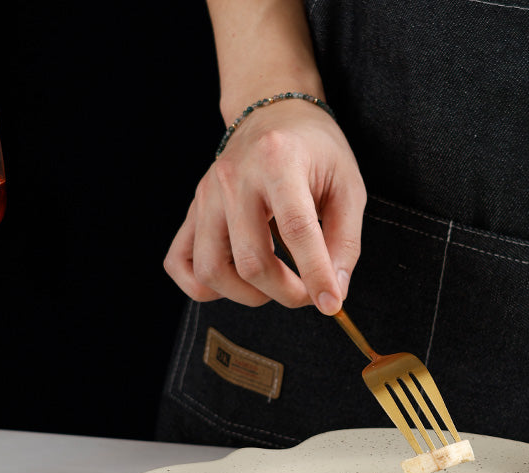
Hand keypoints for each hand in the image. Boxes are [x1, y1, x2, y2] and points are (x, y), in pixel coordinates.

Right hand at [164, 99, 366, 313]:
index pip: (296, 230)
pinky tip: (238, 280)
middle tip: (309, 291)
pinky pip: (180, 264)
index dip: (316, 274)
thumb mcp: (348, 187)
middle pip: (251, 261)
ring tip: (275, 284)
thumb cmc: (316, 151)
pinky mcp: (192, 212)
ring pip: (212, 271)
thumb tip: (334, 292)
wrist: (273, 113)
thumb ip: (345, 242)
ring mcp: (205, 196)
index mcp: (278, 161)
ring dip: (248, 295)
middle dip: (286, 292)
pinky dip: (206, 287)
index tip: (331, 303)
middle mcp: (233, 178)